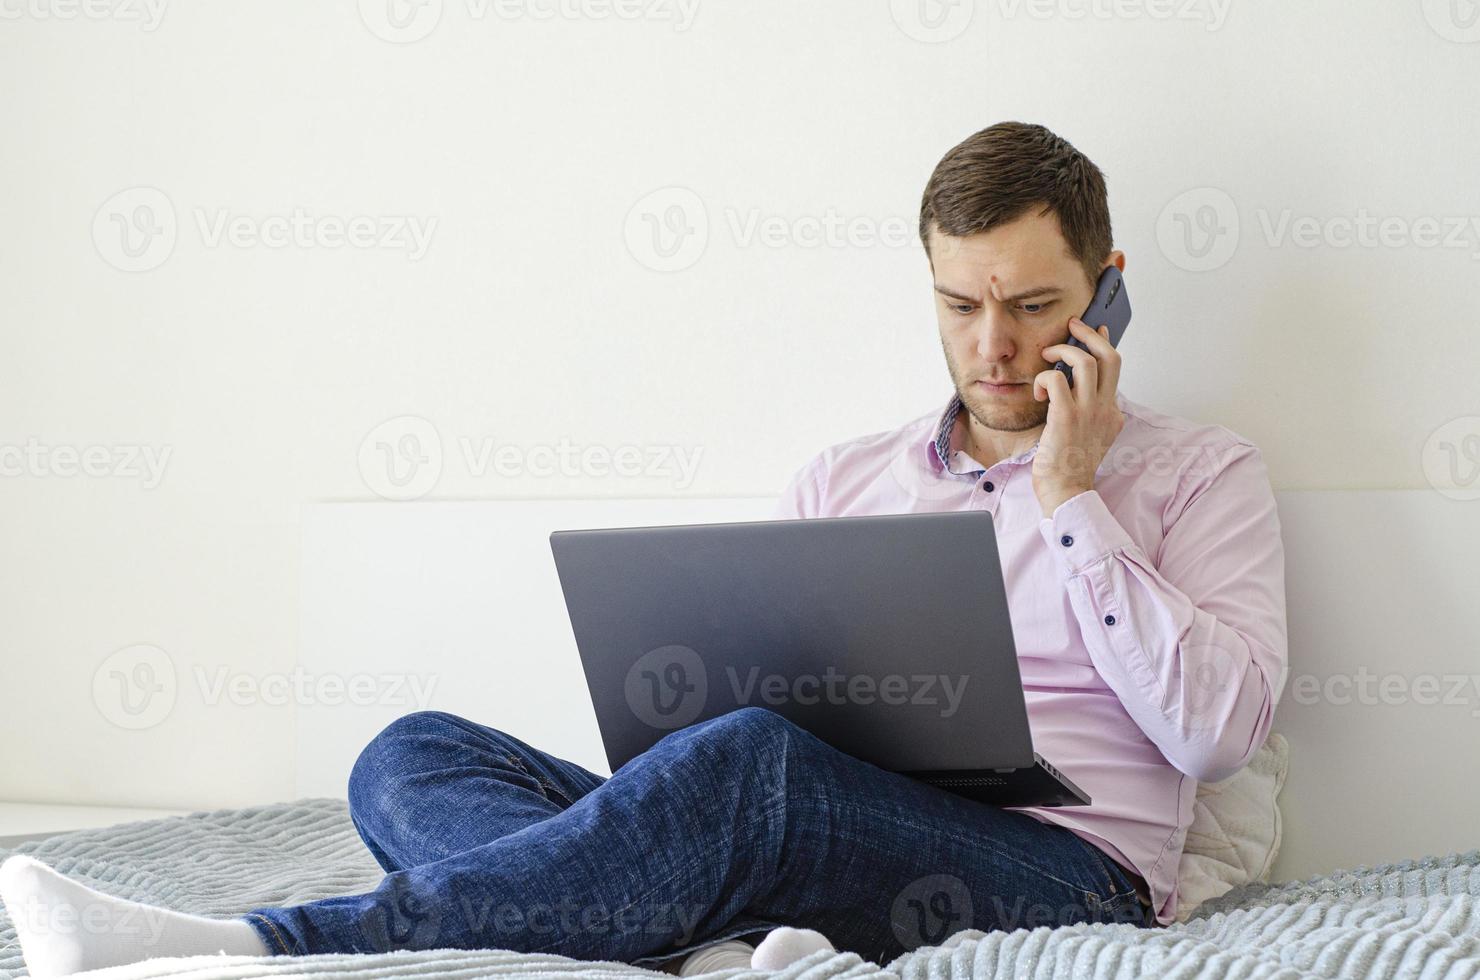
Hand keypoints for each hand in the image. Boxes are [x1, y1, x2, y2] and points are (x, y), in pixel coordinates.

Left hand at [1031, 318, 1125, 517]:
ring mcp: (1088, 412)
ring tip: (1047, 357)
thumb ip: (1090, 413)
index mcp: (1112, 413)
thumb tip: (1074, 387)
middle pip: (1110, 357)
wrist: (1066, 492)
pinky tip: (1037, 390)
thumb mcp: (1090, 436)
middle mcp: (1105, 409)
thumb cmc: (1070, 466)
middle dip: (1090, 334)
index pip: (1115, 368)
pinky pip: (1056, 380)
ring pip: (1085, 362)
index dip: (1104, 343)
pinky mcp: (1066, 417)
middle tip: (1072, 326)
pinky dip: (1044, 377)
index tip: (1095, 329)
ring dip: (1063, 351)